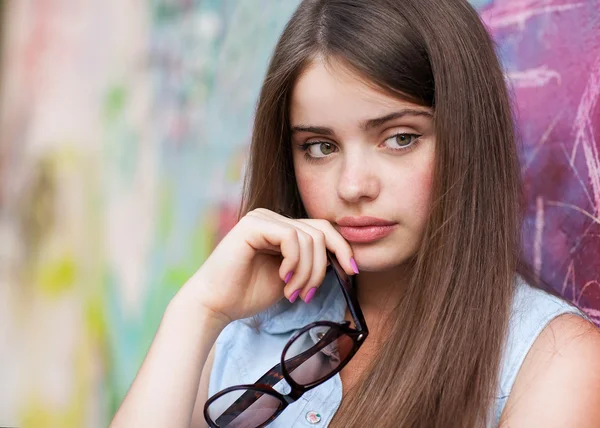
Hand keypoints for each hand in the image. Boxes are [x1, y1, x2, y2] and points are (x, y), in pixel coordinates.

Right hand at [179, 208, 356, 325]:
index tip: (352, 272)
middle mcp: (272, 218)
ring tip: (294, 294)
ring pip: (309, 238)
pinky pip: (291, 237)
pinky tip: (283, 279)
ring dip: (308, 273)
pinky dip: (295, 263)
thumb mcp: (291, 277)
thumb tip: (343, 259)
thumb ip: (310, 263)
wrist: (215, 305)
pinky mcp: (253, 224)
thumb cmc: (248, 294)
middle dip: (323, 268)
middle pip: (320, 232)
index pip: (323, 229)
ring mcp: (262, 218)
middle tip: (307, 294)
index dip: (342, 248)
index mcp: (281, 228)